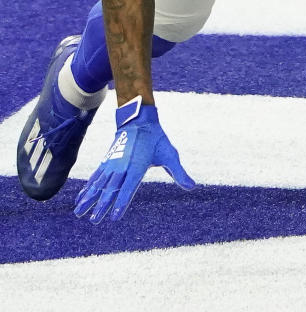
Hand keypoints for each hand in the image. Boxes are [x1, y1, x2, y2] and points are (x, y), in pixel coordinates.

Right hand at [74, 98, 194, 222]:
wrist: (138, 119)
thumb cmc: (155, 138)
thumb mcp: (169, 154)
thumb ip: (178, 173)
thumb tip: (192, 186)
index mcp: (137, 166)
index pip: (128, 188)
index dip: (121, 202)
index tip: (114, 217)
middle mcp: (122, 166)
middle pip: (110, 188)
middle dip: (102, 205)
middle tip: (94, 220)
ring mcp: (112, 163)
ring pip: (99, 183)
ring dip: (90, 198)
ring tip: (79, 212)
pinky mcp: (107, 161)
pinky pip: (96, 176)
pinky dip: (88, 187)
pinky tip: (81, 197)